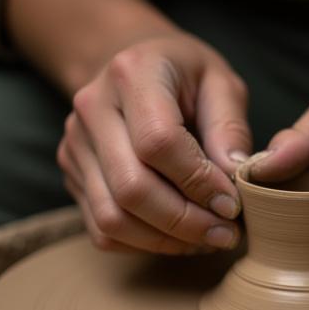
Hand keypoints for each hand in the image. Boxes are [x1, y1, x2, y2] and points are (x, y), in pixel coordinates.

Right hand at [57, 33, 250, 253]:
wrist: (135, 65)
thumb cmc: (187, 75)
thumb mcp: (221, 83)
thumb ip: (230, 127)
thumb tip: (235, 178)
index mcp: (132, 74)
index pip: (158, 142)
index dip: (198, 182)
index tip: (233, 204)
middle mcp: (93, 108)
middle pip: (131, 188)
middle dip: (186, 222)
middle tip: (227, 234)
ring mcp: (75, 144)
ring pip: (112, 218)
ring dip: (166, 241)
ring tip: (208, 239)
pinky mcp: (73, 175)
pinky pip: (101, 229)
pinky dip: (144, 244)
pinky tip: (180, 238)